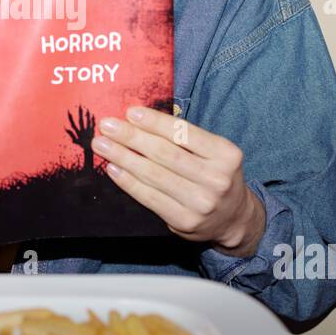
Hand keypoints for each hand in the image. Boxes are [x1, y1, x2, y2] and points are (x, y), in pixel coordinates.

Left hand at [90, 106, 265, 255]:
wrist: (233, 218)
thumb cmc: (214, 175)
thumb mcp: (213, 152)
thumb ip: (184, 138)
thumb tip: (138, 120)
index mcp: (226, 154)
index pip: (183, 133)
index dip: (154, 122)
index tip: (130, 112)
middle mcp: (216, 179)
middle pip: (164, 153)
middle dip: (131, 137)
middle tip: (107, 126)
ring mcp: (201, 202)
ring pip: (153, 175)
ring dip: (122, 157)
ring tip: (102, 145)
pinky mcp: (184, 221)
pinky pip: (149, 198)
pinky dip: (128, 182)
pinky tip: (113, 168)